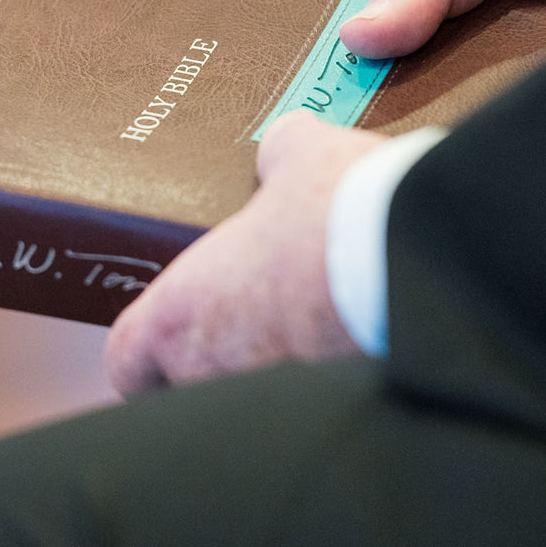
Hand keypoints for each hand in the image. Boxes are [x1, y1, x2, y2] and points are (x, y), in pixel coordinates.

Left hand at [104, 112, 385, 396]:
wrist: (418, 262)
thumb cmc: (336, 213)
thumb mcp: (301, 156)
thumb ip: (280, 150)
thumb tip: (286, 141)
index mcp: (182, 312)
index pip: (128, 361)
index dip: (142, 357)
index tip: (161, 345)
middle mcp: (216, 369)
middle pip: (195, 383)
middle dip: (222, 357)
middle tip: (256, 317)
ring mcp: (276, 398)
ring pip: (257, 396)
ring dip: (279, 369)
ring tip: (319, 325)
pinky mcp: (337, 406)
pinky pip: (320, 402)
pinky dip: (334, 379)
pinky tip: (365, 342)